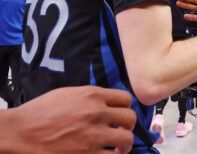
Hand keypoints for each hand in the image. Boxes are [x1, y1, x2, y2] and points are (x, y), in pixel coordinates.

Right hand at [14, 86, 135, 152]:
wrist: (20, 133)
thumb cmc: (39, 113)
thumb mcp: (67, 94)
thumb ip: (90, 97)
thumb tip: (106, 102)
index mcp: (92, 95)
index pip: (126, 99)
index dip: (125, 109)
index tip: (120, 116)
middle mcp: (96, 112)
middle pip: (130, 119)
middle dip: (127, 127)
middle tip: (121, 133)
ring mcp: (93, 135)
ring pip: (127, 139)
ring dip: (124, 145)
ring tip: (118, 148)